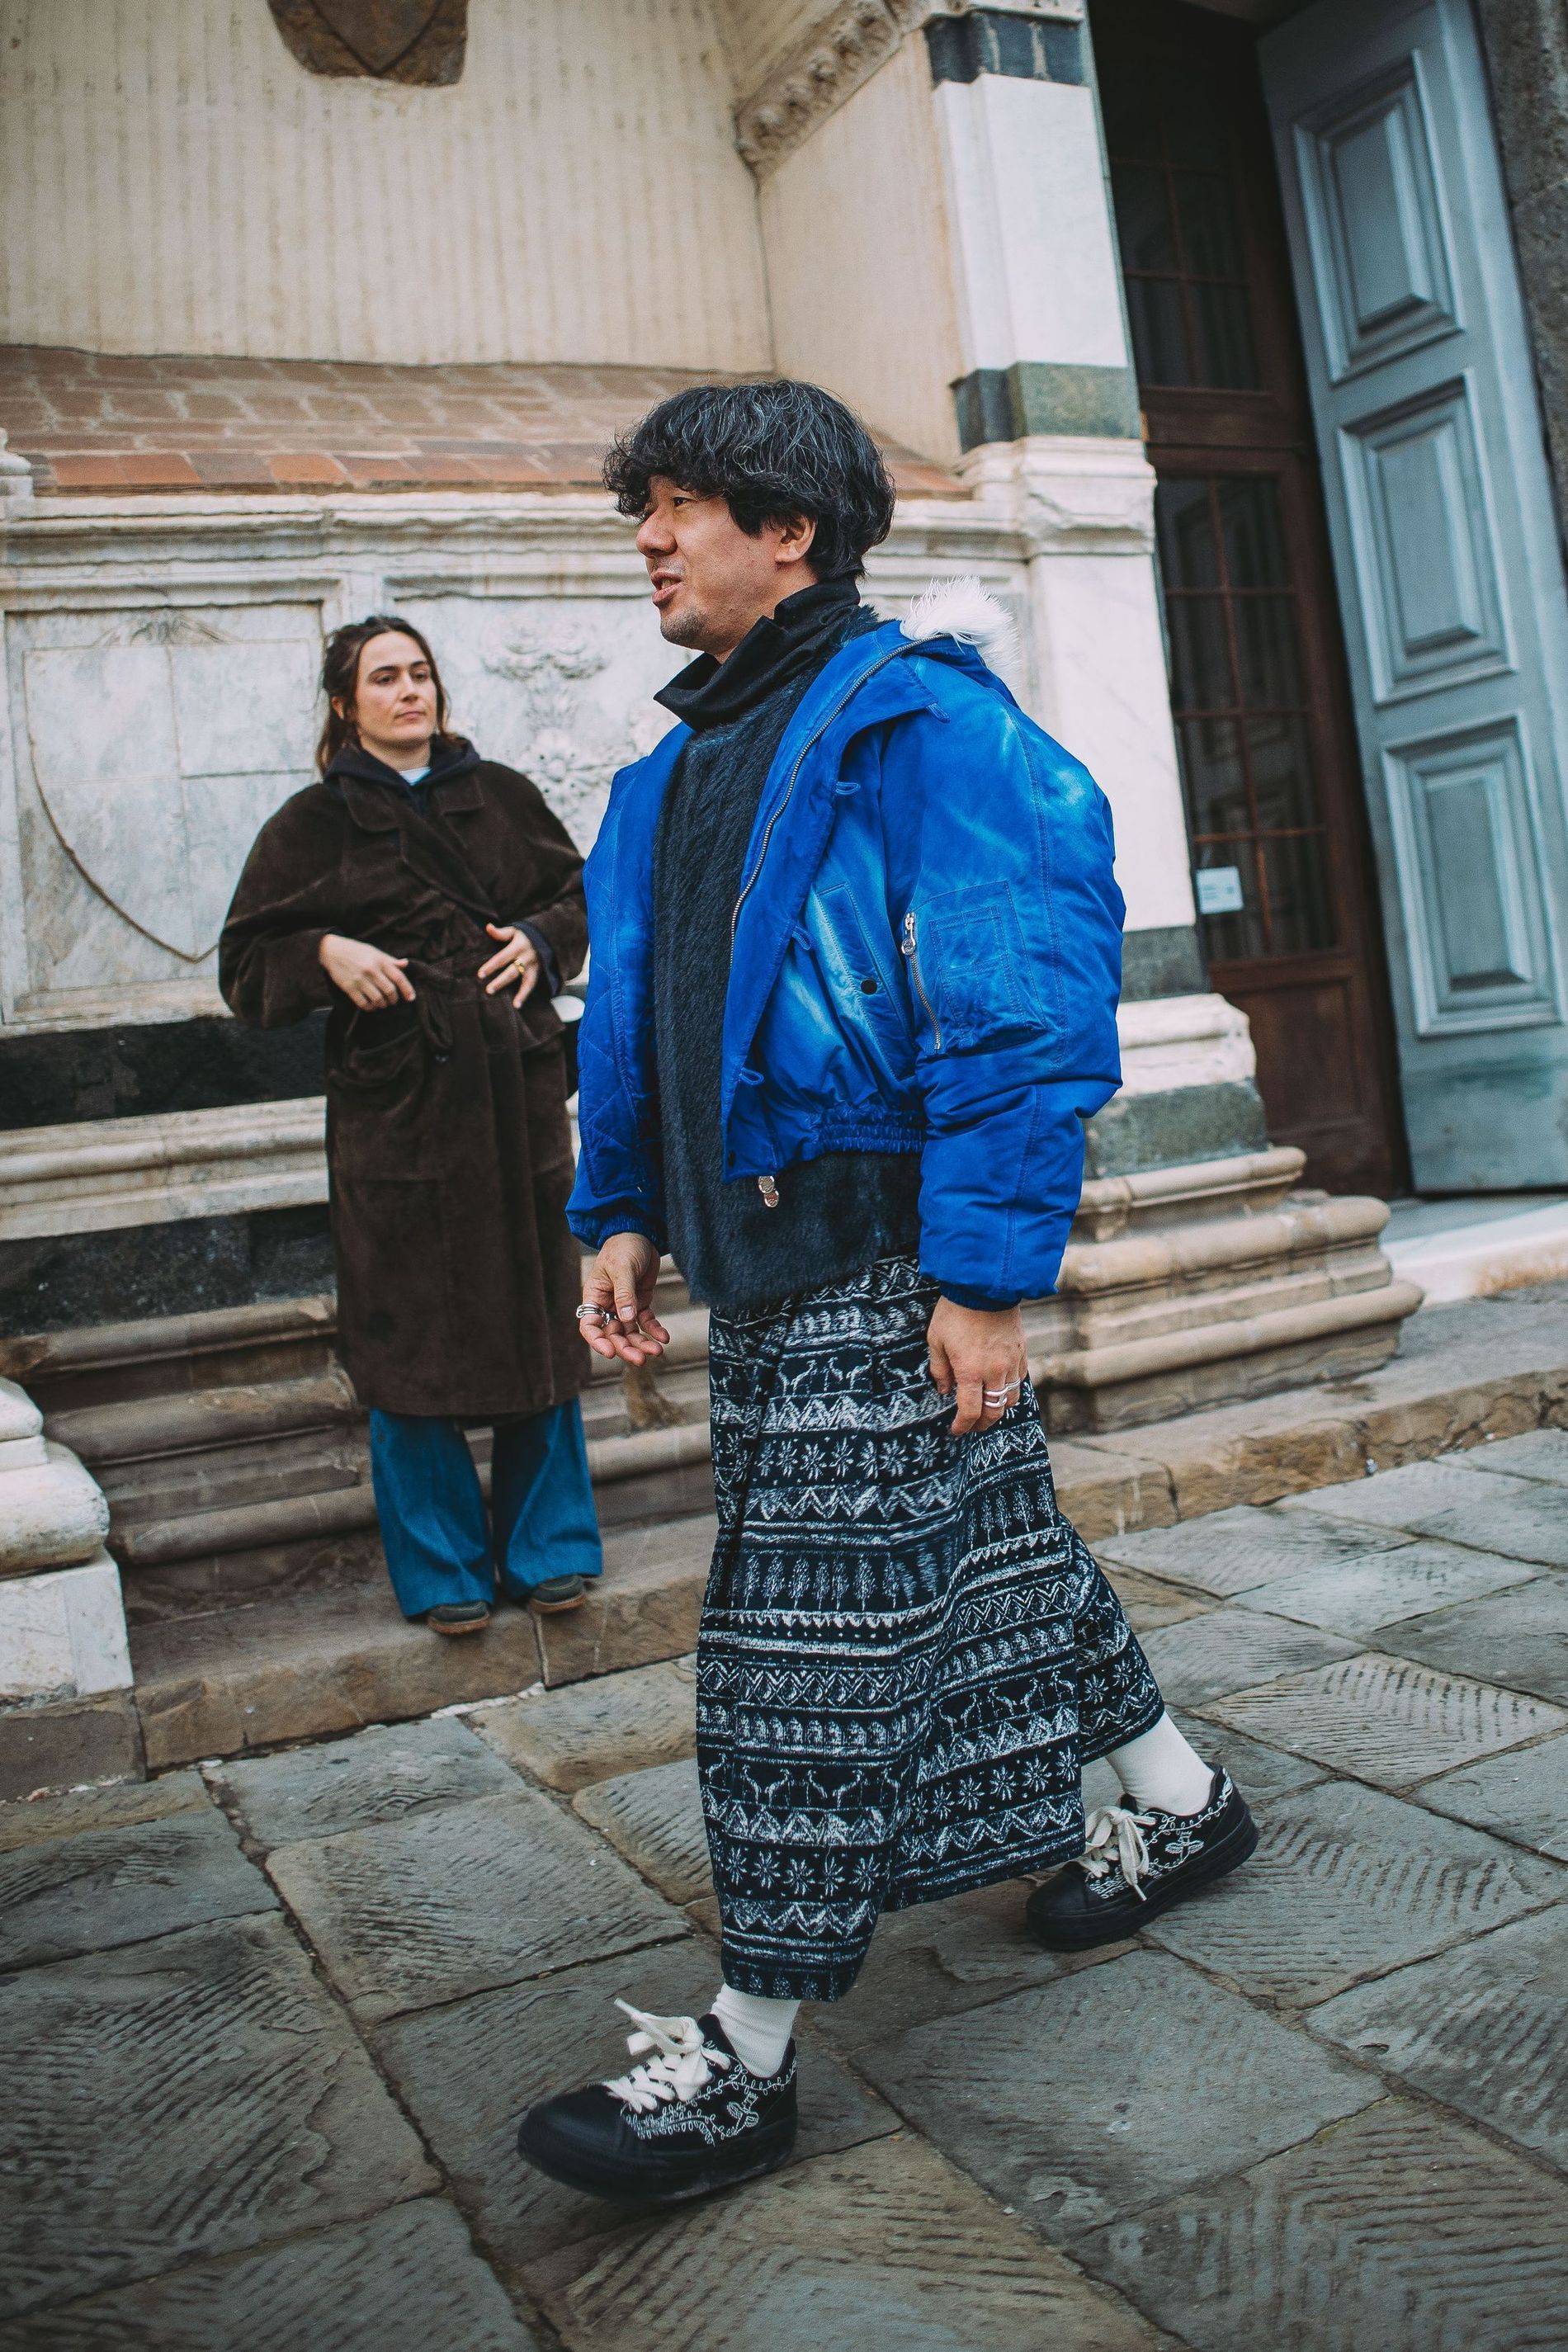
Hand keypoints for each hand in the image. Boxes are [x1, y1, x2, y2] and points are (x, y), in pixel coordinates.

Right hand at [319, 933, 414, 1009]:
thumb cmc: (356, 951)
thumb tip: (405, 964)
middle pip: (389, 991)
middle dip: (393, 1000)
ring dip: (382, 1004)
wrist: (332, 950)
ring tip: (381, 1003)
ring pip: (378, 999)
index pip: (399, 977)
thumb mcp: (374, 952)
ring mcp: (360, 979)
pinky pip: (363, 1003)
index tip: (411, 998)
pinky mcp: (349, 987)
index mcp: (380, 961)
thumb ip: (390, 960)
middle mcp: (371, 970)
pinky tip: (370, 1006)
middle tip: (392, 1001)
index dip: (407, 989)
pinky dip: (369, 1007)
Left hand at [480, 923, 540, 1007]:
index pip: (502, 958)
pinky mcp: (538, 972)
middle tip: (489, 990)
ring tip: (513, 1005)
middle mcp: (527, 957)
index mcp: (518, 946)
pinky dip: (525, 995)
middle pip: (513, 972)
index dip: (491, 966)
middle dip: (501, 982)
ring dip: (520, 994)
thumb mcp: (514, 930)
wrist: (547, 936)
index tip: (480, 975)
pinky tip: (517, 1005)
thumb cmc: (525, 935)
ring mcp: (534, 966)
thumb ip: (501, 933)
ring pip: (526, 981)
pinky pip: (531, 985)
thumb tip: (488, 927)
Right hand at [579, 1232, 670, 1365]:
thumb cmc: (623, 1247)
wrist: (640, 1233)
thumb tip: (627, 1319)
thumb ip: (624, 1294)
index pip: (590, 1325)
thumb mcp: (622, 1268)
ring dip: (642, 1343)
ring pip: (631, 1332)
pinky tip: (664, 1338)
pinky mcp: (641, 1303)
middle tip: (641, 1359)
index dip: (597, 1341)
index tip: (610, 1353)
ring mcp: (625, 1306)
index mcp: (594, 1297)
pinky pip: (647, 1322)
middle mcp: (607, 1306)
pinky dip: (655, 1330)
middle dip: (626, 1347)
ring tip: (657, 1351)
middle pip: (613, 1334)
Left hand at [927, 1297, 1027, 1435]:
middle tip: (972, 1425)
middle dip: (982, 1424)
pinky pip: (1020, 1379)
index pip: (970, 1411)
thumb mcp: (936, 1340)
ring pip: (1011, 1399)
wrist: (985, 1287)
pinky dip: (1011, 1389)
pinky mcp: (1021, 1352)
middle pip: (994, 1411)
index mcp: (970, 1371)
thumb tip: (944, 1390)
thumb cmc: (955, 1312)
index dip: (963, 1425)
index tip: (956, 1430)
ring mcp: (1010, 1362)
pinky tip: (1001, 1387)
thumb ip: (939, 1369)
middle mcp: (994, 1371)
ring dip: (999, 1408)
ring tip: (988, 1409)